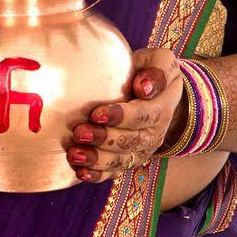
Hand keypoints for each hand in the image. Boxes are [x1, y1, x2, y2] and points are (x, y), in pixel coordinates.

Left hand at [64, 48, 183, 182]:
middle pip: (130, 141)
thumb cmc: (150, 71)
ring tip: (74, 153)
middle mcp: (154, 133)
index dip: (121, 116)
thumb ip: (157, 71)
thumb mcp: (161, 61)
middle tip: (79, 132)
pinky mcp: (128, 159)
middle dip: (104, 139)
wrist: (156, 93)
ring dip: (97, 159)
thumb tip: (143, 87)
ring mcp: (141, 150)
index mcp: (162, 107)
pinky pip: (114, 172)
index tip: (97, 113)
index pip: (144, 115)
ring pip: (121, 161)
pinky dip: (97, 175)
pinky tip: (80, 172)